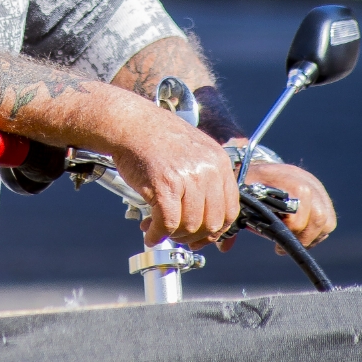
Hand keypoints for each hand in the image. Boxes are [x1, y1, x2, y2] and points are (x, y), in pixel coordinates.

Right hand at [111, 108, 240, 247]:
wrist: (130, 124)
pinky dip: (157, 234)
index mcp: (219, 162)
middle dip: (194, 237)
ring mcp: (188, 177)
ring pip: (190, 226)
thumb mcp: (194, 153)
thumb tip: (208, 219)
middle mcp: (208, 170)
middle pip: (212, 223)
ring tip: (159, 230)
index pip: (230, 210)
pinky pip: (168, 223)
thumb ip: (206, 181)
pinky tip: (149, 233)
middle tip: (179, 237)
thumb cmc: (156, 138)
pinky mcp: (165, 185)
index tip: (202, 236)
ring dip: (173, 236)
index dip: (216, 230)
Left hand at [227, 142, 335, 249]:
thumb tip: (224, 247)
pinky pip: (329, 220)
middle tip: (283, 246)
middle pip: (318, 215)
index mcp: (282, 176)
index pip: (300, 201)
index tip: (277, 244)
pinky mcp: (322, 195)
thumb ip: (233, 221)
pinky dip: (318, 233)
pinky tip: (301, 236)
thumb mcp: (239, 198)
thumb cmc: (246, 186)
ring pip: (326, 219)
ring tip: (293, 242)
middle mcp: (303, 179)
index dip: (293, 226)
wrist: (256, 169)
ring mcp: (315, 186)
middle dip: (303, 237)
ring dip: (311, 237)